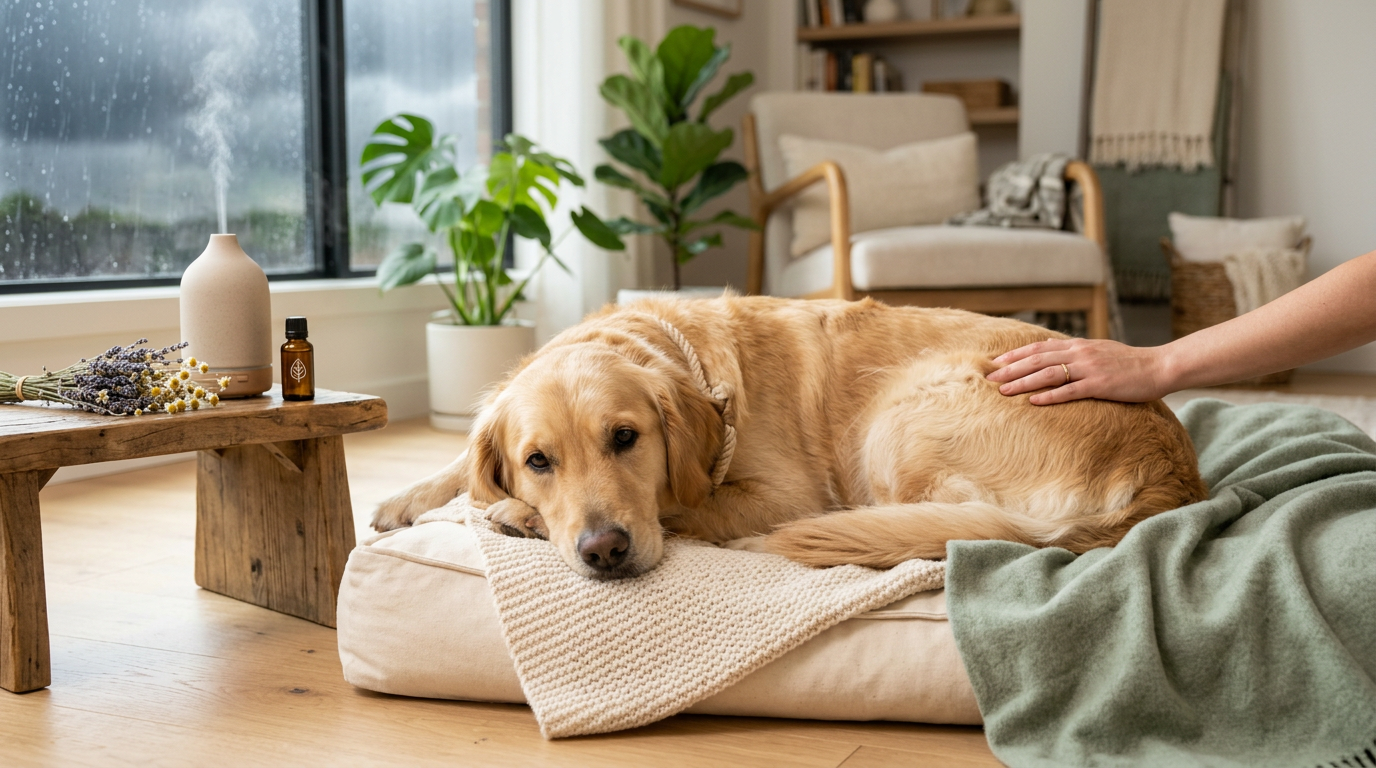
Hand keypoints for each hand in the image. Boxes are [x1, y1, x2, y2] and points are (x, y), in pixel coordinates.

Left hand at [986, 339, 1171, 404]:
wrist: (1158, 367)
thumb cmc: (1127, 362)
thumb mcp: (1097, 349)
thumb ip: (1073, 349)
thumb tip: (1048, 344)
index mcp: (1078, 346)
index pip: (1039, 348)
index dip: (1016, 355)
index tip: (996, 363)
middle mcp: (1080, 354)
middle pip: (1037, 360)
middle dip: (1011, 369)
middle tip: (989, 378)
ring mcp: (1089, 369)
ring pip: (1048, 374)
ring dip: (1023, 382)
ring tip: (1003, 391)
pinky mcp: (1100, 385)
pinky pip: (1070, 391)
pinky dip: (1049, 395)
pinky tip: (1033, 401)